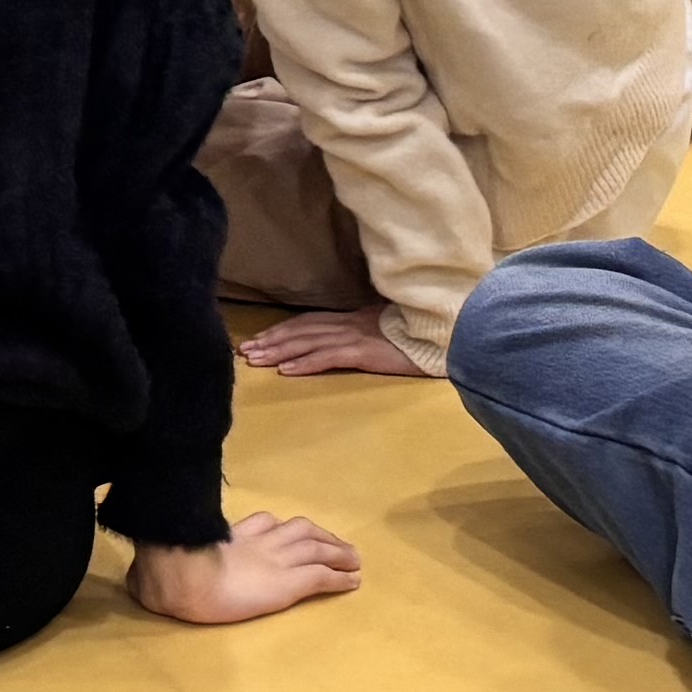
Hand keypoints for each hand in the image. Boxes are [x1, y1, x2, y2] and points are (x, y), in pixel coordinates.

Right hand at [130, 510, 364, 626]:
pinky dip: (340, 578)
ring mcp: (276, 560)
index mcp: (228, 537)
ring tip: (354, 558)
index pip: (262, 524)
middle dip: (320, 535)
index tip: (286, 529)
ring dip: (338, 552)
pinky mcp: (289, 584)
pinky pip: (322, 577)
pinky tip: (353, 582)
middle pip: (299, 531)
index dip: (278, 527)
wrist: (183, 580)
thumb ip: (152, 573)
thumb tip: (134, 581)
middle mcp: (258, 543)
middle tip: (337, 544)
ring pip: (318, 549)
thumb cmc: (164, 576)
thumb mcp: (156, 568)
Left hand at [238, 306, 437, 379]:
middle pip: (301, 330)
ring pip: (308, 342)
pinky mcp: (365, 351)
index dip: (282, 330)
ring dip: (279, 352)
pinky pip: (329, 357)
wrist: (445, 334)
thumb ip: (367, 333)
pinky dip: (305, 363)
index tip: (259, 340)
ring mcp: (356, 336)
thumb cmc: (421, 335)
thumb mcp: (388, 330)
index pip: (309, 323)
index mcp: (354, 319)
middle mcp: (349, 324)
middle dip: (271, 340)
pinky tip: (287, 371)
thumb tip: (350, 340)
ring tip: (256, 361)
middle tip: (246, 352)